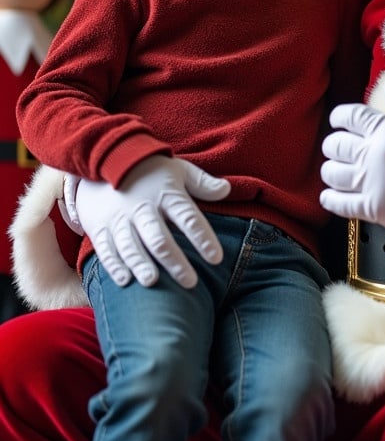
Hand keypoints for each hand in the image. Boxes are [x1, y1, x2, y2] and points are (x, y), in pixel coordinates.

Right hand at [74, 156, 230, 287]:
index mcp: (167, 195)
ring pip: (131, 246)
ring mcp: (120, 219)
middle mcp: (143, 209)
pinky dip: (114, 266)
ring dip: (141, 265)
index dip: (203, 238)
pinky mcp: (101, 227)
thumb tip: (227, 190)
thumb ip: (202, 183)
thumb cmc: (151, 170)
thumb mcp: (179, 170)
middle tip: (190, 282)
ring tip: (153, 282)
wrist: (106, 157)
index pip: (189, 219)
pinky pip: (106, 249)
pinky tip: (125, 281)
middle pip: (160, 239)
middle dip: (175, 262)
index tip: (216, 258)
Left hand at [320, 79, 384, 242]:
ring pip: (332, 173)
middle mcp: (374, 154)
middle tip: (338, 148)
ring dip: (331, 170)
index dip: (339, 117)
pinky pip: (339, 203)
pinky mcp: (373, 207)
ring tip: (337, 171)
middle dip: (333, 145)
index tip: (339, 121)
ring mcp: (372, 182)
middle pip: (335, 145)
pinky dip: (330, 198)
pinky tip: (331, 195)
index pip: (348, 116)